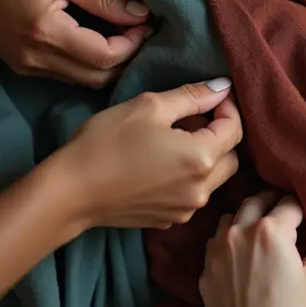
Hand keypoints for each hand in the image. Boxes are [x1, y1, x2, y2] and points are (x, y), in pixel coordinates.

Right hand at [59, 78, 240, 228]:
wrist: (70, 192)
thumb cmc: (107, 142)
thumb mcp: (150, 106)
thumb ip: (192, 96)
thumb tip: (222, 87)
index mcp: (202, 158)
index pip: (235, 129)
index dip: (228, 107)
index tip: (212, 95)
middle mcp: (202, 189)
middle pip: (231, 157)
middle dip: (221, 134)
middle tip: (196, 117)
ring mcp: (186, 209)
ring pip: (216, 178)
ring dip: (208, 157)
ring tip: (179, 138)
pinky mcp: (169, 219)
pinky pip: (194, 194)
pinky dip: (190, 176)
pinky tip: (164, 163)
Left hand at [200, 193, 305, 306]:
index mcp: (271, 230)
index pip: (290, 202)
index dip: (303, 210)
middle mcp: (239, 233)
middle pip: (258, 200)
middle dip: (274, 206)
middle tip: (291, 225)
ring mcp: (218, 251)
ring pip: (233, 217)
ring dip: (249, 219)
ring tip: (267, 238)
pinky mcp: (206, 270)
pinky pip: (216, 241)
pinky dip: (231, 239)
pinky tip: (246, 256)